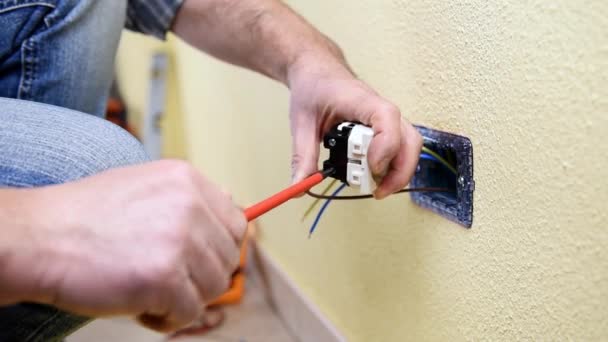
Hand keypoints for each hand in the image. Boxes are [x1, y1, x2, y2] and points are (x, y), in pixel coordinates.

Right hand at [10, 160, 245, 331]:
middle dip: (200, 276)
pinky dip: (167, 318)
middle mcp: (190, 204)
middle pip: (227, 257)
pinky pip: (190, 312)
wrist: (39, 237)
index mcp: (188, 179)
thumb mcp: (146, 185)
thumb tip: (236, 206)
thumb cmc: (87, 217)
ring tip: (148, 291)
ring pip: (215, 286)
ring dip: (185, 297)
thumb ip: (189, 198)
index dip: (218, 248)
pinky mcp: (165, 277)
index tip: (195, 260)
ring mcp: (179, 240)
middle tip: (164, 279)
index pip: (235, 222)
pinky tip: (139, 306)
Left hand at [288, 54, 421, 198]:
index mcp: (360, 101)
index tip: (370, 168)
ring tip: (377, 189)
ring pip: (410, 145)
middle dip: (399, 171)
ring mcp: (387, 119)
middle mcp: (381, 109)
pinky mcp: (385, 127)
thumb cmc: (313, 87)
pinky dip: (393, 166)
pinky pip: (400, 147)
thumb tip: (299, 187)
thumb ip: (302, 156)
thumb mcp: (302, 122)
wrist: (317, 70)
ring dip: (399, 171)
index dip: (385, 147)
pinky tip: (374, 177)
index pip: (388, 119)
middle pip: (409, 140)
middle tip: (377, 191)